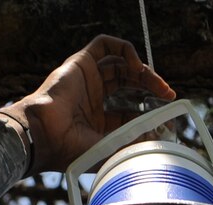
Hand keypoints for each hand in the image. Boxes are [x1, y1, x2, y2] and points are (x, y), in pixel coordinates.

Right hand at [2, 35, 175, 175]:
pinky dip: (125, 50)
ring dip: (142, 70)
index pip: (129, 109)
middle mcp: (92, 97)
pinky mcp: (80, 62)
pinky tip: (136, 67)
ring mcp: (86, 79)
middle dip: (150, 86)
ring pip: (120, 63)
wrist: (46, 137)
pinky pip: (104, 45)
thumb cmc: (71, 151)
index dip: (149, 110)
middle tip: (167, 93)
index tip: (166, 117)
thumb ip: (134, 142)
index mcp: (97, 120)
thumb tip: (159, 136)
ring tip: (156, 83)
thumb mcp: (111, 150)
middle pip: (128, 82)